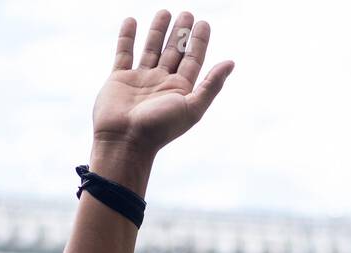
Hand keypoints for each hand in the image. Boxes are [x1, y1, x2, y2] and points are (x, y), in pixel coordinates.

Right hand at [92, 11, 233, 156]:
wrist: (125, 141)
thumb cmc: (160, 128)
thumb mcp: (192, 107)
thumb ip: (211, 85)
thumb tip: (231, 63)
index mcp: (180, 90)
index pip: (193, 60)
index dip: (199, 41)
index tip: (203, 23)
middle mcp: (162, 83)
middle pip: (174, 52)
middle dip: (181, 33)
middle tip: (187, 13)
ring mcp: (140, 80)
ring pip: (151, 49)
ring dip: (158, 31)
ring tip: (164, 11)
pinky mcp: (119, 79)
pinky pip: (124, 53)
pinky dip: (127, 37)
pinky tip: (132, 20)